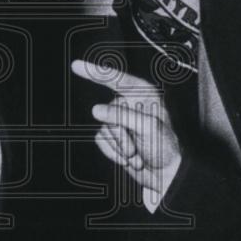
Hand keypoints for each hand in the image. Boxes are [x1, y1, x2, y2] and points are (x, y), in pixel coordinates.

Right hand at [71, 59, 181, 192]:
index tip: (75, 65)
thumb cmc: (164, 147)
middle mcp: (129, 104)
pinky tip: (129, 158)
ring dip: (121, 146)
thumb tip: (96, 110)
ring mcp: (120, 121)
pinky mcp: (112, 136)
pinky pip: (100, 141)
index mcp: (143, 94)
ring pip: (104, 128)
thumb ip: (122, 116)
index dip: (94, 71)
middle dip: (122, 134)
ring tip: (137, 154)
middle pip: (108, 111)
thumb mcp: (148, 128)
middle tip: (138, 147)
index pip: (115, 78)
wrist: (164, 174)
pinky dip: (113, 153)